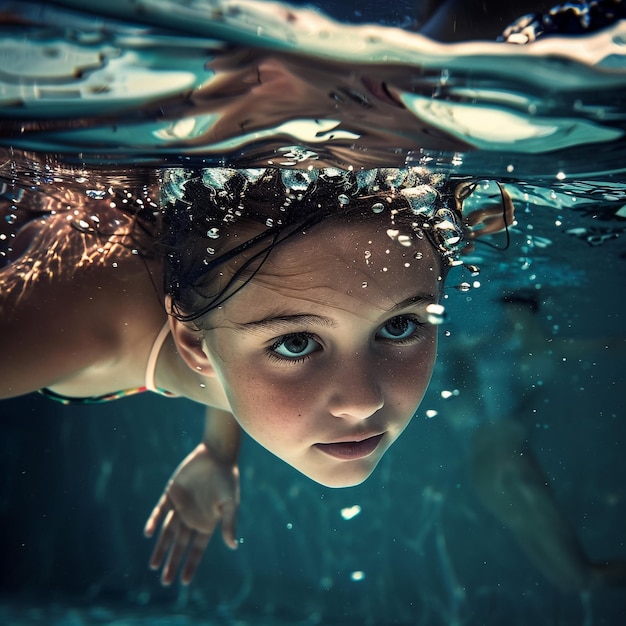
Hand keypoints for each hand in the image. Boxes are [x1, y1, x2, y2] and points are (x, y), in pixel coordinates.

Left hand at [144, 443, 239, 584]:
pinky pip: (160, 511)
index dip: (190, 564)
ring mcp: (180, 506)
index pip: (196, 549)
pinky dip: (154, 521)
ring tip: (153, 566)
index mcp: (207, 523)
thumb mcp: (231, 503)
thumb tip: (232, 546)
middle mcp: (192, 518)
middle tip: (165, 581)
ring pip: (167, 532)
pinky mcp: (171, 494)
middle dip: (172, 562)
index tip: (183, 581)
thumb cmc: (227, 478)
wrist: (217, 454)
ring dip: (160, 548)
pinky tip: (149, 533)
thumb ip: (230, 523)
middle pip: (179, 545)